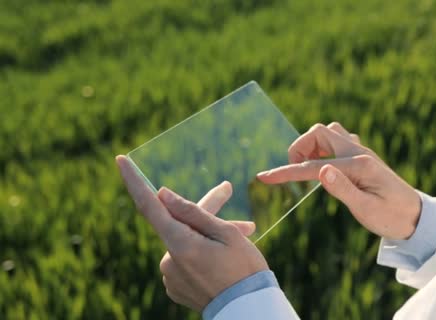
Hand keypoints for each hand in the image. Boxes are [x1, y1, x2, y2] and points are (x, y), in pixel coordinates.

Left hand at [116, 155, 267, 311]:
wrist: (250, 310)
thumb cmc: (244, 269)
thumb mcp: (226, 234)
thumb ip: (193, 213)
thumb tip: (163, 195)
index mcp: (180, 245)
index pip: (149, 206)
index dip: (134, 181)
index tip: (120, 160)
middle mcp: (169, 261)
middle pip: (179, 223)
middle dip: (205, 208)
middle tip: (227, 190)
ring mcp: (171, 276)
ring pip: (187, 241)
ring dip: (210, 233)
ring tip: (245, 231)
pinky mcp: (177, 287)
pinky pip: (187, 258)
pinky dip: (204, 250)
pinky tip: (226, 254)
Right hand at [257, 122, 421, 239]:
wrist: (416, 217)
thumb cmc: (392, 217)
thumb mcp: (366, 209)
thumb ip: (343, 189)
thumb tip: (320, 170)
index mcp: (358, 165)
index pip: (312, 166)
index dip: (286, 171)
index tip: (264, 177)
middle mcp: (359, 152)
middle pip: (319, 132)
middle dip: (300, 148)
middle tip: (296, 172)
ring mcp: (361, 152)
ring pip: (328, 133)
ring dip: (313, 146)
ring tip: (309, 169)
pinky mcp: (362, 157)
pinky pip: (338, 140)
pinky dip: (324, 149)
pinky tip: (326, 167)